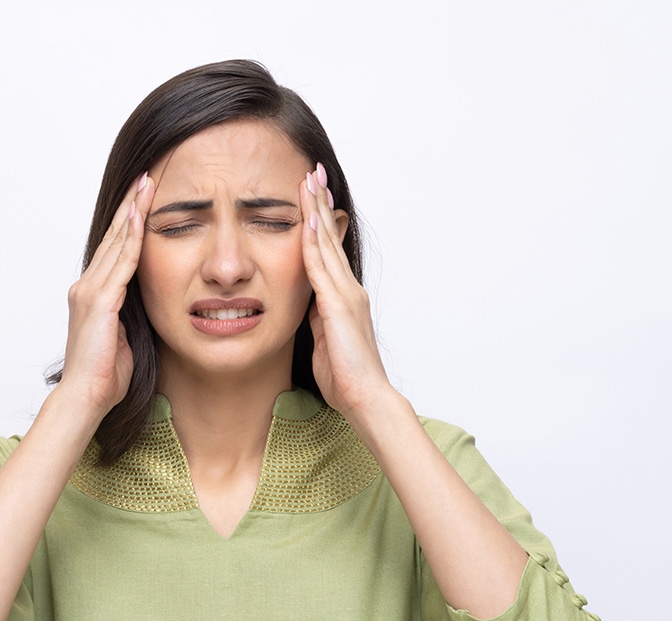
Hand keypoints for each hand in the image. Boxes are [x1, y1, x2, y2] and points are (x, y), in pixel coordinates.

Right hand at [58, 173, 156, 418]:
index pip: (114, 249)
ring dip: (132, 212)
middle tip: (146, 176)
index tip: (143, 198)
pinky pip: (120, 264)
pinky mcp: (99, 302)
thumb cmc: (106, 376)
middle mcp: (87, 286)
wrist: (87, 396)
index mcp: (93, 295)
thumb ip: (132, 317)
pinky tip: (140, 217)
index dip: (129, 222)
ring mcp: (90, 292)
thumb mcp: (126, 338)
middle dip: (130, 205)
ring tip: (146, 184)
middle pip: (113, 237)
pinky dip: (131, 239)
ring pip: (115, 243)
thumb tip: (148, 307)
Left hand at [299, 164, 392, 420]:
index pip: (329, 251)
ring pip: (326, 245)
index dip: (320, 222)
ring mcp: (346, 296)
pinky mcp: (338, 307)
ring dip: (316, 212)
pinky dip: (312, 244)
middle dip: (320, 204)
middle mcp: (348, 290)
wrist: (365, 398)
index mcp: (344, 298)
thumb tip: (308, 307)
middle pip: (330, 238)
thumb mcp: (325, 342)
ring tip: (309, 181)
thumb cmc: (346, 378)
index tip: (312, 195)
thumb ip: (318, 320)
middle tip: (313, 171)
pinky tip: (305, 222)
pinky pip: (321, 269)